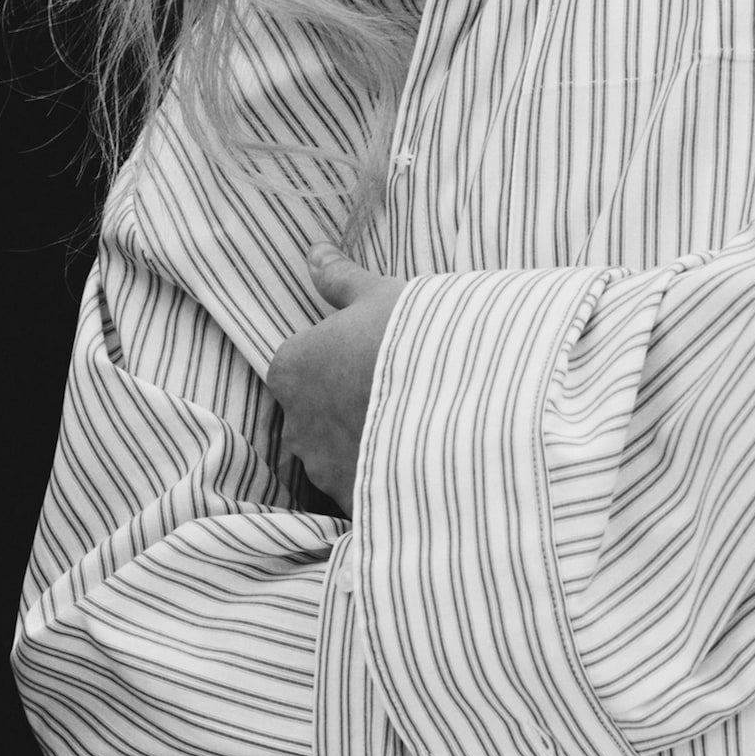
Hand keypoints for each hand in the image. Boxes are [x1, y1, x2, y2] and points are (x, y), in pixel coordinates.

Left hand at [265, 245, 404, 514]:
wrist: (463, 407)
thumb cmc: (413, 340)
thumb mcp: (379, 296)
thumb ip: (340, 279)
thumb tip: (314, 252)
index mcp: (291, 369)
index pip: (298, 368)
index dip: (334, 364)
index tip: (371, 361)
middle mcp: (295, 423)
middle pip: (313, 415)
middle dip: (344, 410)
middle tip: (396, 396)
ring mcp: (324, 469)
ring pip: (336, 455)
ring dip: (362, 446)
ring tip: (411, 431)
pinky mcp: (354, 502)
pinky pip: (362, 489)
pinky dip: (380, 480)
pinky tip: (416, 465)